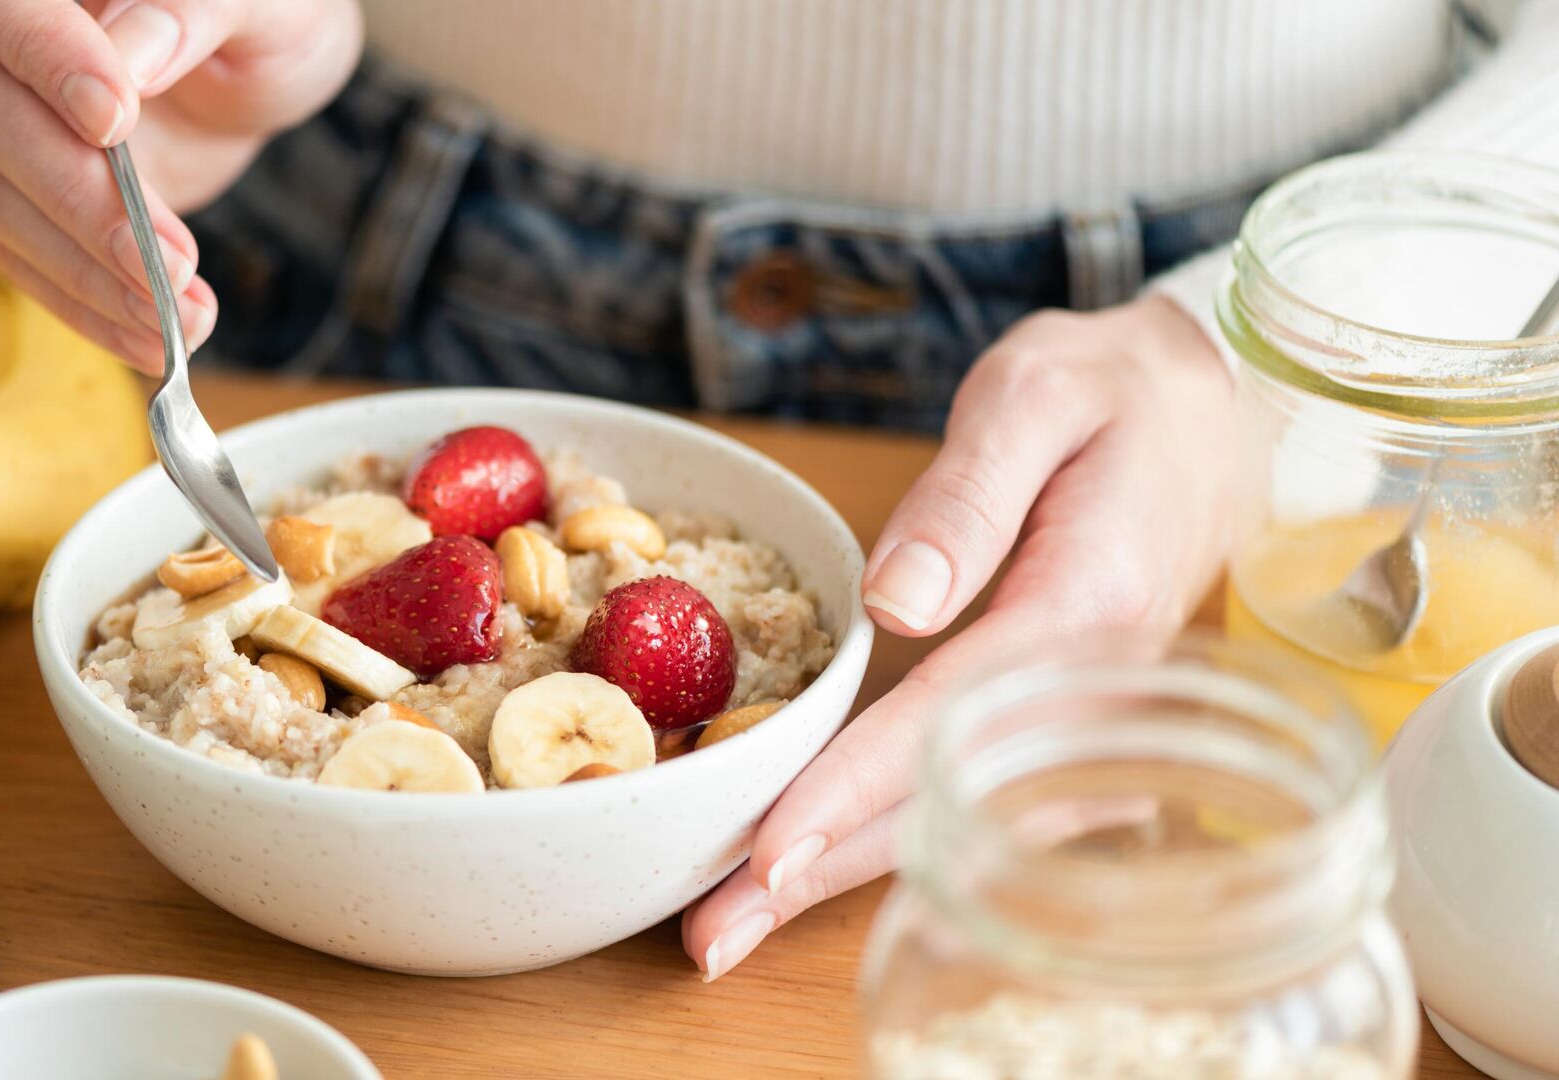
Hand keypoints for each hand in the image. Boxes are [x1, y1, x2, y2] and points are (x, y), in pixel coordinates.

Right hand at [0, 0, 362, 368]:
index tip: (115, 121)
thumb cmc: (267, 16)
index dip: (39, 57)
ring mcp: (3, 127)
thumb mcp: (262, 4)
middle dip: (79, 202)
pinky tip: (159, 339)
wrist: (263, 68)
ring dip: (91, 275)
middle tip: (172, 260)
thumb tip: (131, 56)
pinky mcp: (28, 201)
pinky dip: (93, 310)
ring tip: (180, 316)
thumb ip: (193, 10)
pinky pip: (31, 262)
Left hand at [681, 294, 1235, 979]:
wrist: (1219, 412)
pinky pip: (985, 805)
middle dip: (823, 872)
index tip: (767, 851)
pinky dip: (898, 844)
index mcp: (1085, 607)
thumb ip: (968, 495)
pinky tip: (820, 871)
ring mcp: (1093, 722)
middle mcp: (1095, 691)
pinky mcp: (1076, 728)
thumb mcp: (1037, 395)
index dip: (852, 791)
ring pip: (964, 824)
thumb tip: (894, 601)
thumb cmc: (1115, 394)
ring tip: (742, 923)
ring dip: (849, 876)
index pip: (947, 719)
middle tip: (715, 932)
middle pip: (947, 805)